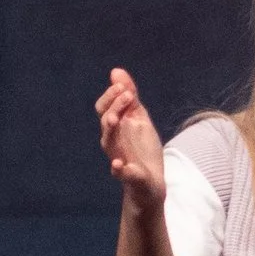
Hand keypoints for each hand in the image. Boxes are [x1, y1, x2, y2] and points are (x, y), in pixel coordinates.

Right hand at [96, 66, 167, 200]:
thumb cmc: (142, 150)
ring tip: (116, 119)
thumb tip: (116, 71)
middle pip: (105, 121)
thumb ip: (130, 97)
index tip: (126, 88)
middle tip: (128, 95)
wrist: (150, 184)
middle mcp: (113, 141)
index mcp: (116, 127)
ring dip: (111, 129)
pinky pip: (120, 173)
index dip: (112, 96)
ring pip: (108, 143)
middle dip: (114, 107)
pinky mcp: (129, 176)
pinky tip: (119, 165)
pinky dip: (119, 169)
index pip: (104, 108)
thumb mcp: (139, 119)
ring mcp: (119, 158)